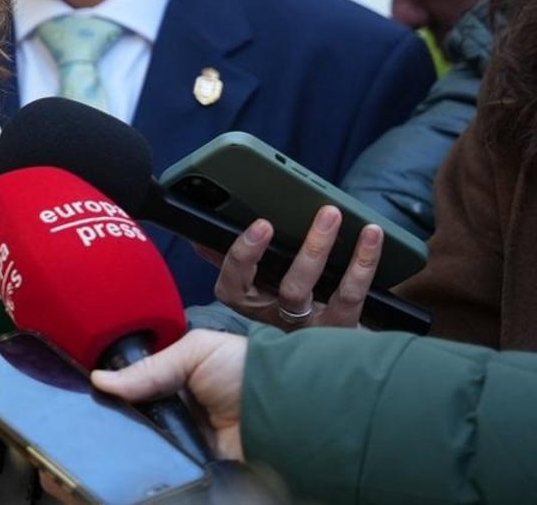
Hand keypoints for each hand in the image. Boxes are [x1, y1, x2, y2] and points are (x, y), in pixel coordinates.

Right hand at [92, 330, 245, 460]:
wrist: (283, 412)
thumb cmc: (243, 369)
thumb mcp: (194, 352)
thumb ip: (148, 368)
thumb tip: (98, 380)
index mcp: (175, 377)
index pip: (135, 382)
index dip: (114, 385)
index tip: (88, 388)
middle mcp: (176, 407)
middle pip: (136, 412)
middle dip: (118, 412)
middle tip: (94, 414)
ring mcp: (184, 436)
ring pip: (146, 439)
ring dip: (132, 436)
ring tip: (106, 436)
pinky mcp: (193, 461)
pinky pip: (165, 462)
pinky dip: (152, 459)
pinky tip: (132, 454)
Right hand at [210, 207, 379, 330]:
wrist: (315, 361)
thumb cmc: (280, 309)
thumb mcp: (251, 289)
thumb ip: (231, 267)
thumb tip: (201, 242)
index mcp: (251, 305)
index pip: (234, 285)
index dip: (245, 256)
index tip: (262, 225)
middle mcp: (280, 320)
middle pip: (290, 290)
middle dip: (311, 250)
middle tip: (326, 213)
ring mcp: (313, 329)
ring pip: (328, 294)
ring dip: (336, 251)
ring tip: (342, 218)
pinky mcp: (341, 329)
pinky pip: (353, 297)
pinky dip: (364, 263)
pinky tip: (372, 236)